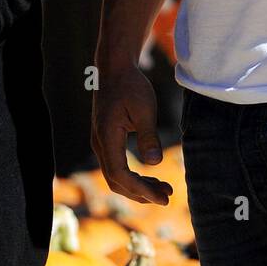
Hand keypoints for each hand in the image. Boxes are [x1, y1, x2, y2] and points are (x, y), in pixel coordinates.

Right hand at [91, 66, 172, 205]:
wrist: (114, 68)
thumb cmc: (131, 85)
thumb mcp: (144, 109)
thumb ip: (148, 136)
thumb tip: (154, 163)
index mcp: (107, 137)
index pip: (119, 174)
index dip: (140, 190)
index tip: (162, 197)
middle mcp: (99, 143)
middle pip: (116, 181)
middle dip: (141, 194)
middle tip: (167, 197)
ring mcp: (101, 142)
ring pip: (115, 176)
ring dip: (138, 187)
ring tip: (164, 189)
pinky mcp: (106, 139)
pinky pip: (117, 165)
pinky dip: (134, 176)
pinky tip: (152, 176)